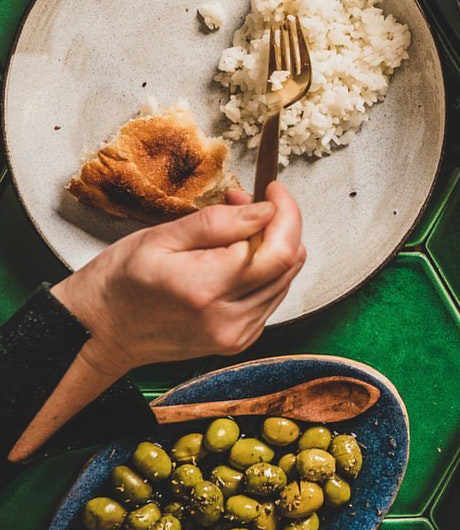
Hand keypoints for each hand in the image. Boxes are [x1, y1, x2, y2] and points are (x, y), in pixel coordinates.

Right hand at [50, 187, 305, 382]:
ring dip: (272, 246)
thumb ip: (218, 223)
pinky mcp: (239, 340)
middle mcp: (229, 319)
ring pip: (284, 279)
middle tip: (246, 201)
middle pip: (289, 264)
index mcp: (206, 289)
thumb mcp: (160, 238)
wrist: (100, 332)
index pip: (278, 250)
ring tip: (235, 227)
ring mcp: (236, 334)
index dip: (285, 213)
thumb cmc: (120, 283)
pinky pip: (271, 296)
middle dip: (279, 224)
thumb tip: (264, 210)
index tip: (272, 189)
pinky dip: (263, 270)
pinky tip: (236, 256)